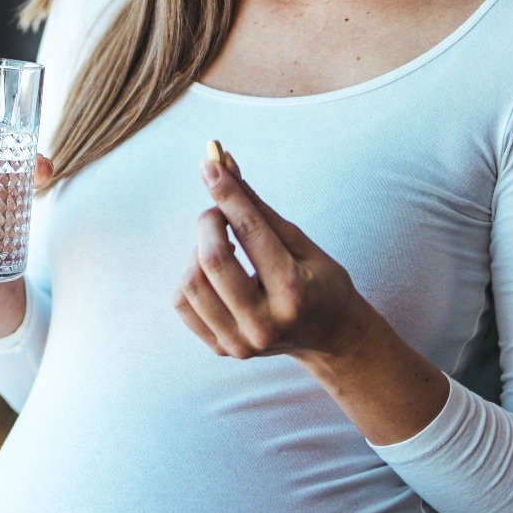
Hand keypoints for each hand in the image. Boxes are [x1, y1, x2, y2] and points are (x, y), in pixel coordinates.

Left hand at [173, 143, 370, 360]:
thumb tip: (225, 164)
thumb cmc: (319, 281)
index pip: (251, 233)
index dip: (228, 195)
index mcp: (294, 292)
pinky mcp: (222, 349)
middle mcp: (265, 323)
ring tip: (222, 247)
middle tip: (219, 212)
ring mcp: (241, 343)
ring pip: (190, 282)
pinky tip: (214, 273)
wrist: (329, 336)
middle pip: (213, 261)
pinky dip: (191, 276)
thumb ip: (259, 207)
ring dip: (198, 251)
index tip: (211, 165)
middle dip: (209, 222)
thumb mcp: (301, 243)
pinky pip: (183, 303)